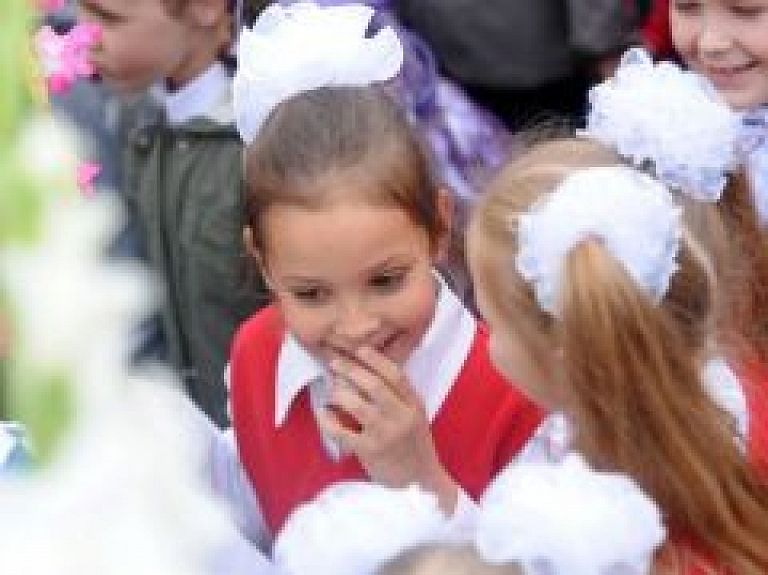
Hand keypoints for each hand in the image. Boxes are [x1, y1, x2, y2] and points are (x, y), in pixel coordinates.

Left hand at [317, 345, 457, 513]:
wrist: (420, 483)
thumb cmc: (414, 447)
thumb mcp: (415, 417)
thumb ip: (399, 397)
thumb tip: (367, 373)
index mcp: (414, 405)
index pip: (395, 375)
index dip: (375, 359)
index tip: (359, 349)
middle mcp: (401, 417)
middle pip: (374, 385)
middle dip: (351, 370)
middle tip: (334, 363)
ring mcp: (385, 435)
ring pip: (357, 405)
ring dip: (339, 393)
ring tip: (331, 389)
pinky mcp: (369, 452)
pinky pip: (342, 432)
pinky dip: (328, 421)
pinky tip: (323, 414)